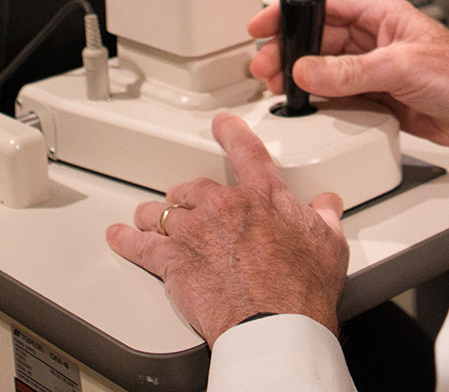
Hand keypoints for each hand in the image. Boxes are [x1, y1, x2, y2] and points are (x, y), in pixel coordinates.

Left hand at [105, 114, 347, 344]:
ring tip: (150, 221)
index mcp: (263, 196)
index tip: (221, 124)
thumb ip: (325, 217)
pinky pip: (141, 245)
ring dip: (155, 216)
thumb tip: (328, 204)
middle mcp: (224, 206)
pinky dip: (127, 240)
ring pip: (162, 213)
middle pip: (193, 187)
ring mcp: (195, 232)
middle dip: (187, 196)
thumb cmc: (301, 290)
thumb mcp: (329, 245)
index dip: (231, 132)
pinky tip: (120, 237)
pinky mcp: (173, 261)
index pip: (245, 150)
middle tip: (187, 206)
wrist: (275, 324)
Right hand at [248, 0, 448, 177]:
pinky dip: (321, 102)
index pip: (325, 3)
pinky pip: (341, 97)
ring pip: (326, 69)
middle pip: (319, 38)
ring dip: (302, 78)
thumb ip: (350, 71)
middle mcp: (378, 39)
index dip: (290, 11)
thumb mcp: (402, 68)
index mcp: (384, 15)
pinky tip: (308, 108)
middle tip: (265, 67)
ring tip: (279, 89)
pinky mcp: (382, 100)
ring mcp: (378, 70)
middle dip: (289, 50)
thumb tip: (308, 70)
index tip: (262, 24)